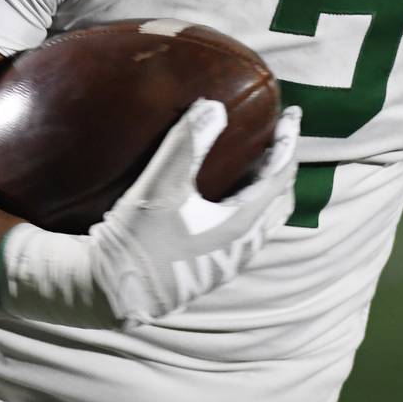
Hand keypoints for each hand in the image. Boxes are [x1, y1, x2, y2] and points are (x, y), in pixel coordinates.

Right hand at [87, 99, 300, 323]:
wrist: (110, 294)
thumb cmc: (136, 241)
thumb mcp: (160, 187)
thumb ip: (187, 144)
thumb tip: (214, 107)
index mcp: (240, 224)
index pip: (280, 176)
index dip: (288, 142)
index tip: (292, 115)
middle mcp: (244, 246)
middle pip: (282, 199)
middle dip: (284, 164)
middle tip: (279, 135)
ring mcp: (230, 261)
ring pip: (268, 219)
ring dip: (270, 186)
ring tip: (259, 159)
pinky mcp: (213, 269)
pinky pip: (251, 232)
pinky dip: (254, 205)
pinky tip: (230, 194)